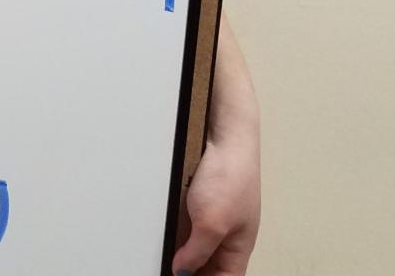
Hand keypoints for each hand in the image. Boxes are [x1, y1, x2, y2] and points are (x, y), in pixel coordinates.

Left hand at [173, 20, 260, 275]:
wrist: (225, 133)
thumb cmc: (230, 176)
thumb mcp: (212, 224)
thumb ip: (197, 252)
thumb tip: (181, 271)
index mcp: (236, 249)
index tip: (178, 275)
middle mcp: (225, 234)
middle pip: (206, 264)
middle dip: (186, 266)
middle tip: (164, 261)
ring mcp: (211, 213)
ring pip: (192, 242)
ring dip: (177, 244)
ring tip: (158, 246)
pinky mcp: (198, 196)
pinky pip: (184, 217)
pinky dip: (172, 223)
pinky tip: (158, 223)